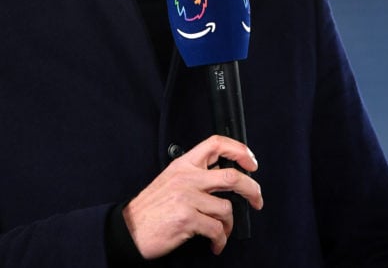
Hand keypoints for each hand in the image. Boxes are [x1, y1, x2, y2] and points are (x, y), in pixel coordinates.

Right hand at [122, 135, 262, 257]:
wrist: (130, 229)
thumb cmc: (151, 207)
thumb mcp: (171, 179)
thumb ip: (195, 175)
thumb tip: (224, 178)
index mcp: (183, 164)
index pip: (216, 144)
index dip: (239, 150)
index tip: (251, 162)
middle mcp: (187, 177)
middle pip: (232, 176)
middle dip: (252, 190)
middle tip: (257, 199)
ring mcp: (187, 197)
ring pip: (226, 208)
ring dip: (229, 225)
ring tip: (222, 232)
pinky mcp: (187, 218)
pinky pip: (217, 229)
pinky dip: (220, 240)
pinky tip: (215, 243)